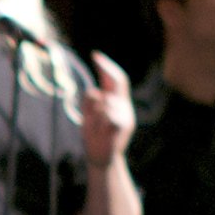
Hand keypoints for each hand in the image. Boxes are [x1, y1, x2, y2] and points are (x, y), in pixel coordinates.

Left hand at [79, 53, 133, 167]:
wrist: (101, 159)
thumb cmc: (94, 138)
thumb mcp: (89, 116)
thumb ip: (91, 103)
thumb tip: (92, 91)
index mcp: (117, 103)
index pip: (116, 80)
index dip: (107, 67)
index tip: (96, 55)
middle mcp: (124, 106)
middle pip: (118, 81)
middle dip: (107, 67)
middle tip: (96, 57)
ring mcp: (125, 114)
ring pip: (106, 99)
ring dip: (94, 109)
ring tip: (94, 125)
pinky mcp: (123, 124)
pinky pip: (107, 113)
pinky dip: (99, 120)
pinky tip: (99, 130)